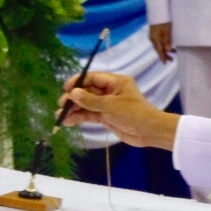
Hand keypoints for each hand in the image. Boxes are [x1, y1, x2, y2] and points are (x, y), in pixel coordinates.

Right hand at [61, 71, 180, 147]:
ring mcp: (108, 105)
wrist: (150, 132)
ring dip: (74, 109)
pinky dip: (80, 118)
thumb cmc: (134, 114)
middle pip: (87, 91)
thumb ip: (91, 100)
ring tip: (60, 116)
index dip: (78, 82)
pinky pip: (90, 115)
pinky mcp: (106, 117)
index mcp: (115, 82)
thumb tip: (73, 93)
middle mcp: (110, 91)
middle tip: (61, 104)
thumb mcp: (111, 106)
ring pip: (87, 104)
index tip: (66, 88)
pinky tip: (68, 122)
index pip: (92, 78)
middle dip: (74, 98)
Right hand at [149, 23, 173, 62]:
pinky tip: (168, 44)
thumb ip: (167, 41)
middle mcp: (152, 38)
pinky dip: (163, 45)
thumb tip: (168, 51)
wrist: (157, 11)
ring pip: (159, 45)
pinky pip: (158, 41)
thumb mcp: (167, 31)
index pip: (159, 51)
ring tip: (173, 52)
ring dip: (165, 49)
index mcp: (155, 39)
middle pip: (158, 49)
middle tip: (171, 59)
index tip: (165, 63)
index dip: (163, 57)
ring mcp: (153, 35)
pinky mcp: (154, 32)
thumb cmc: (163, 20)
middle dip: (165, 55)